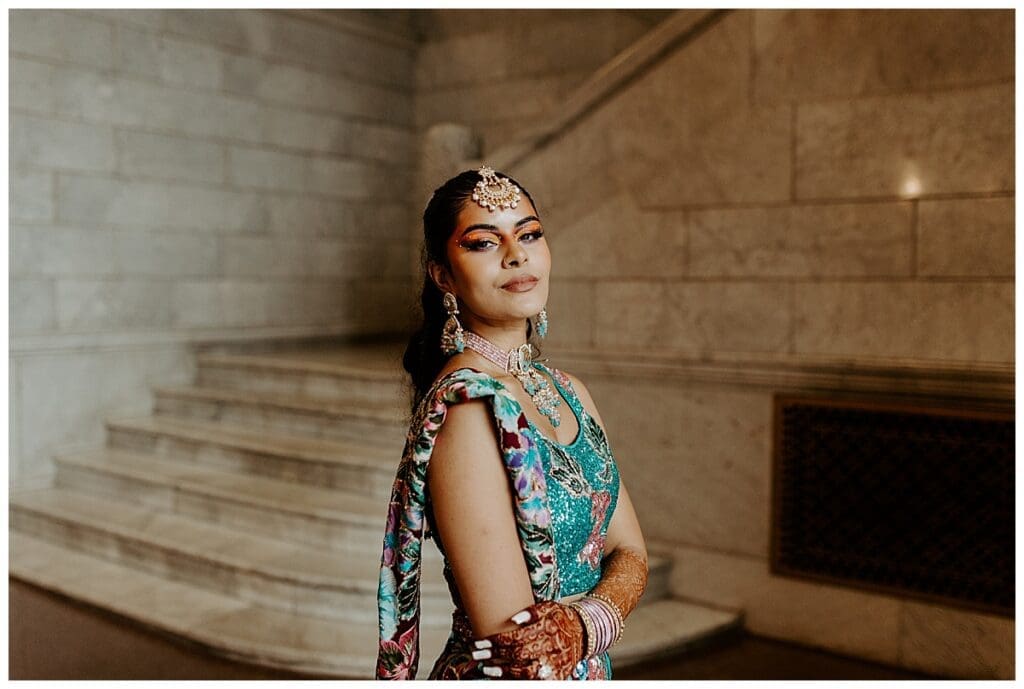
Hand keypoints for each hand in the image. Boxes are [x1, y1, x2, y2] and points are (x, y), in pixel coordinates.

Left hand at [470, 600, 584, 679]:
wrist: (584, 633)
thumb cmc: (560, 618)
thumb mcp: (549, 607)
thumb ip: (531, 612)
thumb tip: (513, 620)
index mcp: (548, 628)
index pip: (517, 637)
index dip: (496, 641)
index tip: (480, 642)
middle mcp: (551, 647)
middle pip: (518, 654)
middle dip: (494, 655)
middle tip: (477, 654)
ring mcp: (554, 664)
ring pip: (525, 672)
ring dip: (502, 672)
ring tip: (485, 669)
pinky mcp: (555, 676)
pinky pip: (533, 681)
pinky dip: (516, 680)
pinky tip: (503, 678)